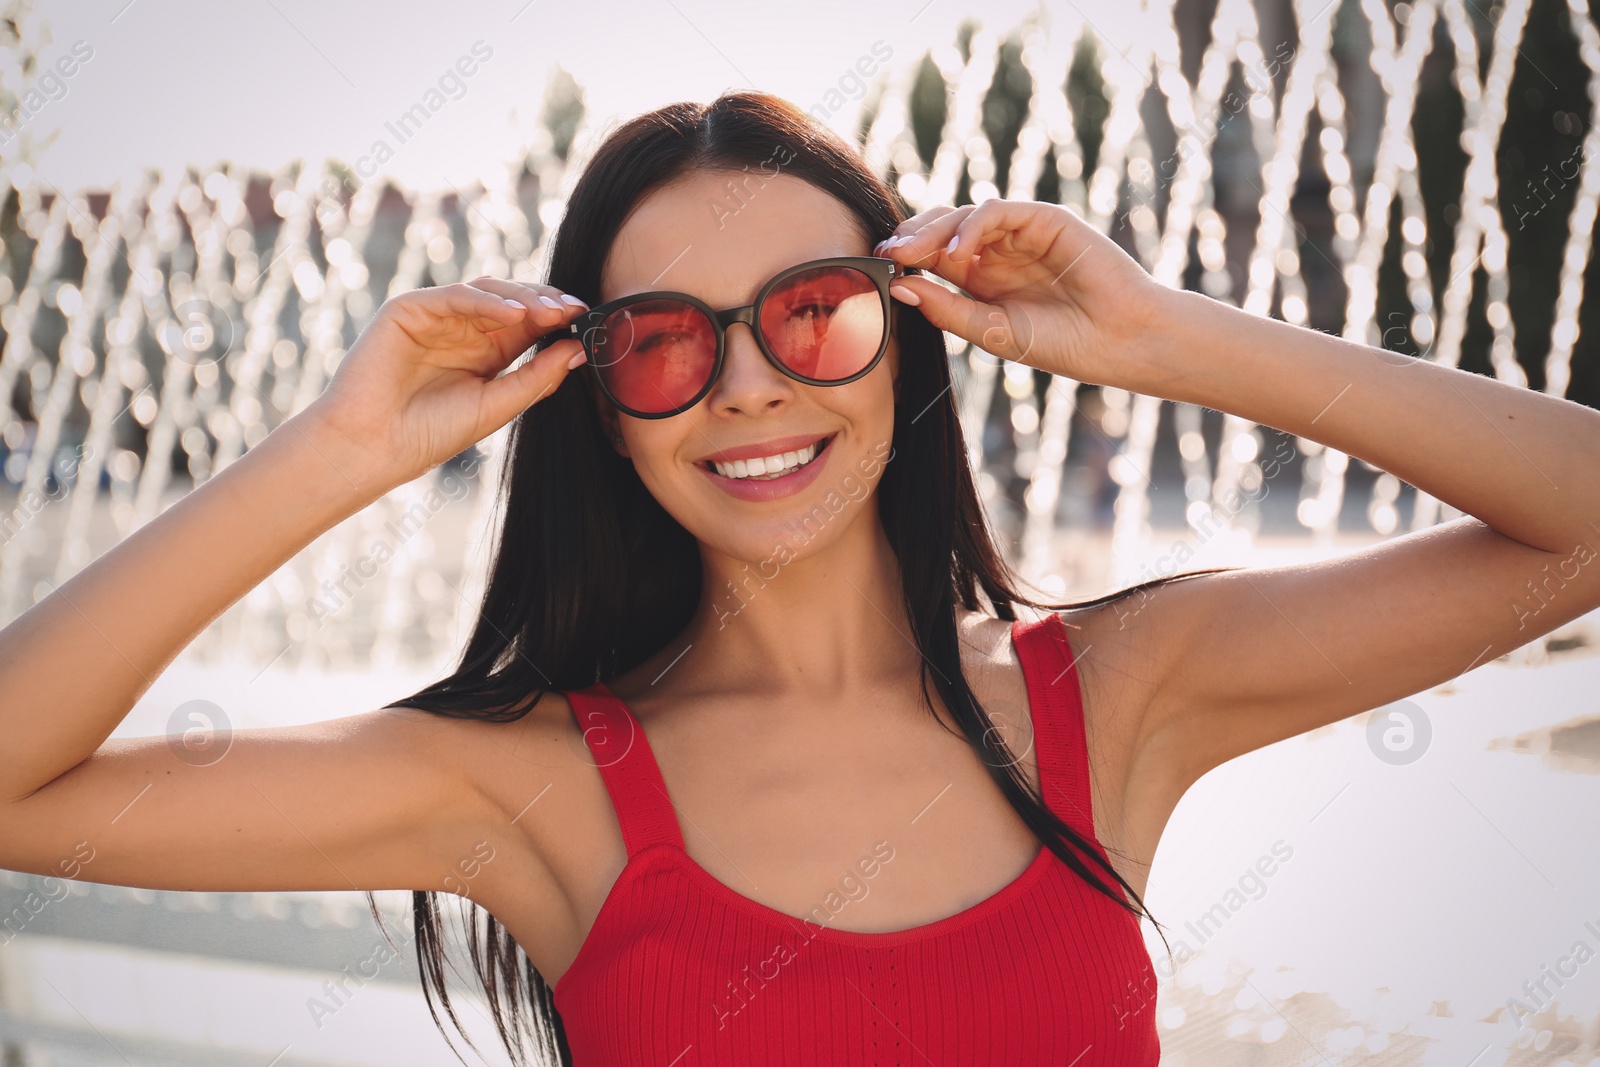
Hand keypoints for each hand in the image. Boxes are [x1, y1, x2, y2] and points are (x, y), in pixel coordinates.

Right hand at [298, 277, 588, 494]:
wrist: (376, 446)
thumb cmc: (432, 431)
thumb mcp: (499, 404)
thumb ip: (538, 376)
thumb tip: (579, 350)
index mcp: (487, 350)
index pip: (530, 323)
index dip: (559, 318)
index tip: (590, 321)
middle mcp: (464, 328)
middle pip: (513, 300)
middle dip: (546, 302)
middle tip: (576, 310)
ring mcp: (436, 315)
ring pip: (487, 292)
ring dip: (523, 299)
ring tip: (553, 312)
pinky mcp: (409, 308)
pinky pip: (455, 296)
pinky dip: (486, 302)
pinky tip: (516, 316)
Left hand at [874, 199, 1169, 387]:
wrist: (1120, 341)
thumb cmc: (1064, 343)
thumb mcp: (993, 332)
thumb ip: (948, 310)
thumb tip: (899, 288)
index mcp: (980, 278)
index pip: (931, 256)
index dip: (903, 258)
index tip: (875, 269)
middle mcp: (996, 251)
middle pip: (941, 229)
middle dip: (910, 238)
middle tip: (886, 254)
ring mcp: (1020, 233)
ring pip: (964, 215)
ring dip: (933, 231)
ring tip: (912, 253)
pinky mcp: (1044, 219)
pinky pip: (998, 212)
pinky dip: (973, 227)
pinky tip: (958, 255)